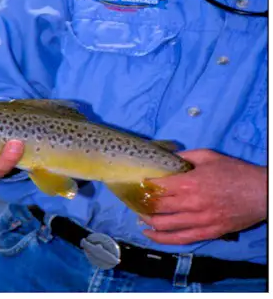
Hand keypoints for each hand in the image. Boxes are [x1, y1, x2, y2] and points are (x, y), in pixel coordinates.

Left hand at [139, 149, 266, 244]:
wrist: (260, 193)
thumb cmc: (234, 172)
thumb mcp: (207, 156)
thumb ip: (184, 157)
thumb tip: (166, 158)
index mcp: (189, 183)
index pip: (157, 186)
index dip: (144, 184)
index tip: (136, 182)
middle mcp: (190, 203)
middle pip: (157, 206)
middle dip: (142, 202)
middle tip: (134, 198)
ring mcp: (199, 221)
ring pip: (164, 225)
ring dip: (148, 220)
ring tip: (138, 214)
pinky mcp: (207, 233)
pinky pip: (179, 239)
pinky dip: (161, 238)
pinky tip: (150, 233)